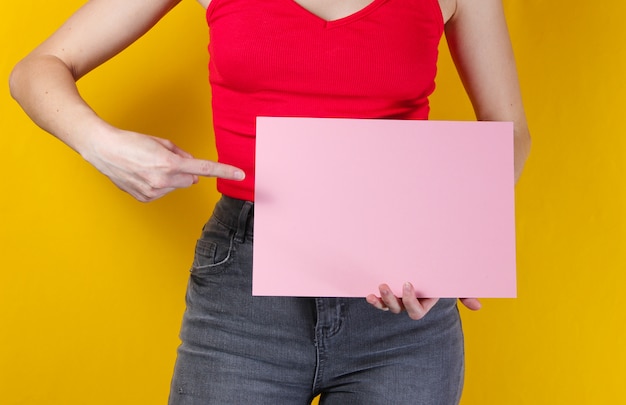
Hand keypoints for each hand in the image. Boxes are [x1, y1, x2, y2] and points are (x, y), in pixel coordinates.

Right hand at [83, 128, 244, 201]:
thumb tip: (194, 168)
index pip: (204, 168)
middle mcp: (163, 180)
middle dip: (184, 171)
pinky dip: (158, 185)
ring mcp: (154, 192)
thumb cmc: (132, 142)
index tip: (241, 174)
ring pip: (177, 186)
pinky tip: (143, 175)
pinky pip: (163, 192)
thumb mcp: (162, 143)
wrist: (103, 149)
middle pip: (190, 179)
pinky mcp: (146, 198)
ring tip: (148, 167)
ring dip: (170, 178)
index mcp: (170, 164)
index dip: (224, 171)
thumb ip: (182, 155)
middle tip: (164, 160)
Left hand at [366, 283, 481, 319]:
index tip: (407, 283)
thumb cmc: (441, 274)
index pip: (416, 311)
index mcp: (424, 302)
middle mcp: (409, 303)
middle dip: (390, 300)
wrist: (427, 259)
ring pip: (387, 306)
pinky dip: (373, 299)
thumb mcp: (452, 282)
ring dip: (381, 300)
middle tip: (385, 285)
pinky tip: (368, 294)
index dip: (409, 301)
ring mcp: (397, 298)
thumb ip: (464, 292)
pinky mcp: (387, 292)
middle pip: (398, 309)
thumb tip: (478, 307)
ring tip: (378, 286)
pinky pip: (378, 301)